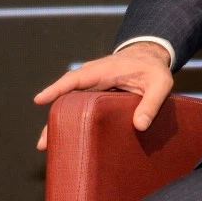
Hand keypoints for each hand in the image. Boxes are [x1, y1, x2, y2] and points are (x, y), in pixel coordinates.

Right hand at [32, 41, 171, 150]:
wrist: (148, 56)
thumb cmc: (153, 69)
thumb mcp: (161, 83)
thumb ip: (152, 102)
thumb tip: (139, 126)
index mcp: (105, 69)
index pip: (77, 78)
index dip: (58, 88)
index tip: (40, 100)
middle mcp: (92, 76)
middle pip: (66, 95)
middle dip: (53, 117)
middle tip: (43, 142)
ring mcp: (90, 84)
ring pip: (69, 101)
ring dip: (58, 121)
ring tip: (47, 146)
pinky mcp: (93, 93)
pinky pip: (76, 104)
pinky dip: (68, 119)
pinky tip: (64, 137)